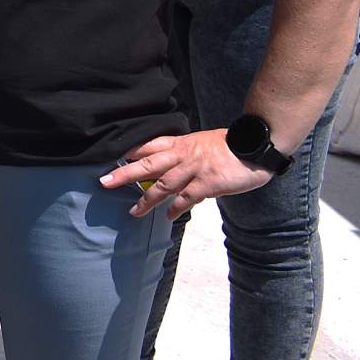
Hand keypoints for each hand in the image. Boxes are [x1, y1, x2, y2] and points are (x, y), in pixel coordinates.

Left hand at [100, 129, 272, 218]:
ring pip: (163, 184)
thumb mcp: (201, 143)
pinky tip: (169, 217)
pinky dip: (176, 208)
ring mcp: (194, 169)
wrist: (254, 145)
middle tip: (104, 182)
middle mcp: (182, 155)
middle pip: (147, 164)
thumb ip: (185, 153)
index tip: (110, 157)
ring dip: (146, 199)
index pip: (148, 145)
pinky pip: (187, 198)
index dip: (129, 151)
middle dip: (124, 174)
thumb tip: (171, 165)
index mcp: (180, 144)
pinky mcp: (208, 183)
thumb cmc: (229, 145)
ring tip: (133, 211)